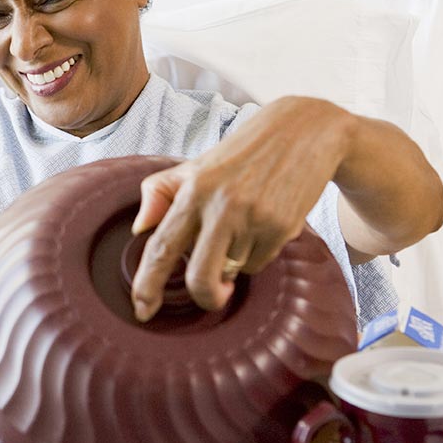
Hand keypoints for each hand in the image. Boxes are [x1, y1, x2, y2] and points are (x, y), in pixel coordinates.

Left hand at [129, 97, 352, 320]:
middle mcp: (221, 206)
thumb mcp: (195, 166)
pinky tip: (266, 222)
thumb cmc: (241, 154)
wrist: (303, 131)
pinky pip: (261, 262)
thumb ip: (160, 194)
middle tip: (213, 294)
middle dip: (206, 297)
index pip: (161, 247)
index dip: (147, 286)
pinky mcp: (283, 227)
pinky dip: (260, 252)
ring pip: (235, 271)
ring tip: (247, 224)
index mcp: (193, 190)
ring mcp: (254, 218)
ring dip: (237, 261)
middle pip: (200, 278)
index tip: (142, 311)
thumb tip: (139, 229)